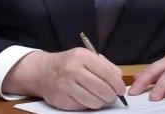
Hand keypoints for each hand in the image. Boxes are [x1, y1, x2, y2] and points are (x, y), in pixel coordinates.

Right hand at [2, 48, 125, 109]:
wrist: (43, 72)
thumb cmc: (69, 63)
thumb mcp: (86, 56)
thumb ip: (105, 65)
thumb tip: (119, 79)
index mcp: (82, 56)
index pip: (108, 73)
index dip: (118, 84)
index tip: (121, 89)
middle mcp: (73, 70)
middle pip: (103, 89)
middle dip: (112, 96)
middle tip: (112, 96)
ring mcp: (66, 86)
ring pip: (94, 102)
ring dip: (101, 102)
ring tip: (99, 97)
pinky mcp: (61, 100)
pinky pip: (83, 107)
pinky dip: (88, 105)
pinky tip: (86, 97)